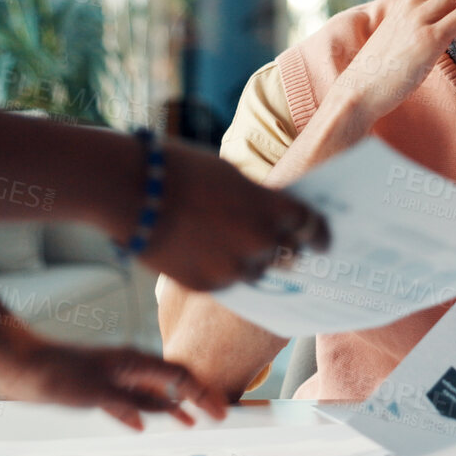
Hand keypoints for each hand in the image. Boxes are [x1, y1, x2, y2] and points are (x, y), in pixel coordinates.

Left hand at [0, 330, 230, 430]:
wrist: (20, 364)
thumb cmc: (55, 371)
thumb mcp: (96, 392)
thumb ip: (128, 403)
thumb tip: (158, 415)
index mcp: (133, 361)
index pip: (180, 377)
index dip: (203, 395)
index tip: (220, 412)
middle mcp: (128, 367)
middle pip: (171, 383)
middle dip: (196, 398)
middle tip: (216, 416)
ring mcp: (113, 377)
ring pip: (152, 393)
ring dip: (172, 407)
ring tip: (190, 422)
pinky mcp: (97, 388)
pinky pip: (130, 402)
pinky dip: (144, 412)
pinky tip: (146, 424)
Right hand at [137, 139, 329, 290]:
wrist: (132, 189)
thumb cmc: (181, 170)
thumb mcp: (232, 176)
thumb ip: (258, 200)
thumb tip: (270, 216)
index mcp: (272, 208)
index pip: (311, 227)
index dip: (319, 235)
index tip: (323, 242)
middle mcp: (259, 241)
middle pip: (288, 255)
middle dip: (286, 249)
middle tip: (283, 247)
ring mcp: (232, 267)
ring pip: (257, 273)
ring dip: (253, 262)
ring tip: (238, 249)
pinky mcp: (206, 285)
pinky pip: (228, 284)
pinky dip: (225, 272)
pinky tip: (212, 256)